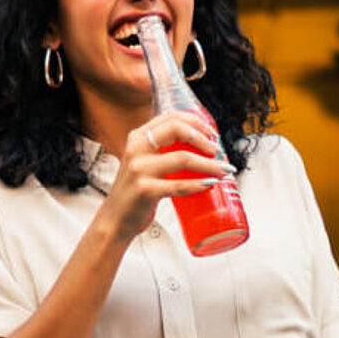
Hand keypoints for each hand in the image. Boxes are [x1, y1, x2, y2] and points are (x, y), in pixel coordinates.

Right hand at [96, 111, 230, 240]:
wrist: (115, 219)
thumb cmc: (135, 192)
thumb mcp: (143, 163)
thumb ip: (162, 151)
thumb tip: (200, 147)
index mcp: (138, 138)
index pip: (171, 117)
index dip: (196, 122)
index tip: (211, 134)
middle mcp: (137, 149)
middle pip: (177, 129)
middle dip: (203, 138)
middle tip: (216, 150)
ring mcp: (139, 169)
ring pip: (183, 158)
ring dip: (209, 164)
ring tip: (223, 170)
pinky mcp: (145, 190)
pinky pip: (178, 185)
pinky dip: (198, 184)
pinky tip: (209, 184)